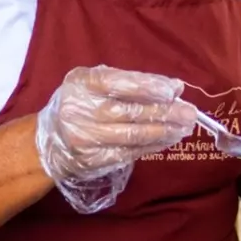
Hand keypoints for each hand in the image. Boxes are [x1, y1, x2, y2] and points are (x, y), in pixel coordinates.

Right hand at [35, 65, 196, 212]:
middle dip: (165, 113)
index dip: (149, 87)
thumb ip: (130, 81)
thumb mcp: (94, 82)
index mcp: (83, 84)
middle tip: (190, 113)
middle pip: (131, 112)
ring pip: (133, 136)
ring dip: (164, 132)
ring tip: (184, 128)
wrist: (49, 139)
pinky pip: (130, 152)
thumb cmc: (79, 102)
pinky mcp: (94, 159)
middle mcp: (82, 110)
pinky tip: (167, 140)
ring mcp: (87, 138)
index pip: (120, 83)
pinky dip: (153, 146)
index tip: (174, 90)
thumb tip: (174, 88)